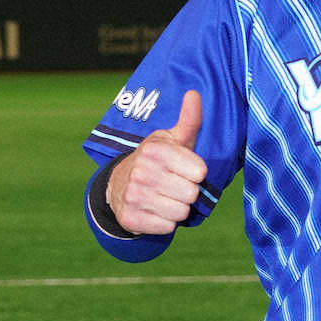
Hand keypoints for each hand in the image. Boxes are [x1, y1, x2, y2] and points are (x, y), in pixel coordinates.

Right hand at [107, 90, 207, 235]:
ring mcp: (133, 196)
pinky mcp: (130, 219)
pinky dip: (166, 223)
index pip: (200, 172)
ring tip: (166, 197)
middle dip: (188, 192)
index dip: (197, 173)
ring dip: (178, 208)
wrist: (121, 184)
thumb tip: (194, 93)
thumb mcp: (174, 138)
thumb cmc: (159, 160)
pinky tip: (156, 210)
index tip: (184, 169)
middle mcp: (142, 172)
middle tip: (174, 184)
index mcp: (156, 151)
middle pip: (192, 194)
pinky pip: (168, 228)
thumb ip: (189, 119)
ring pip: (181, 212)